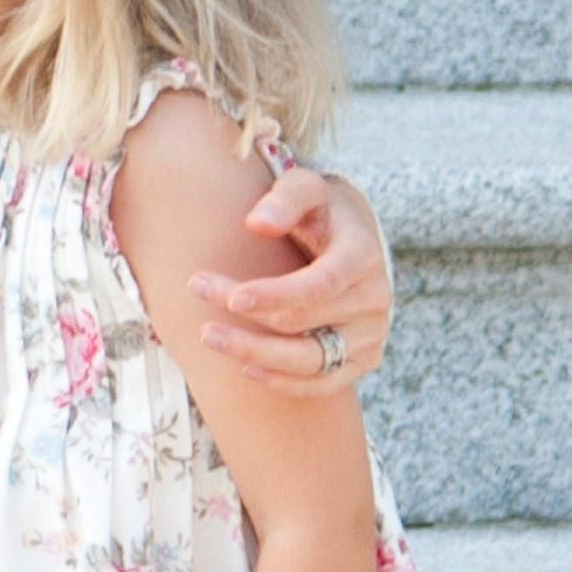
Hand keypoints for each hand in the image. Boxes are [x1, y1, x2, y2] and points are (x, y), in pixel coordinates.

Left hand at [192, 167, 389, 392]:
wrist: (348, 239)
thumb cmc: (318, 210)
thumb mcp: (306, 188)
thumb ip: (285, 198)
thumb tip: (256, 222)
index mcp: (363, 255)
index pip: (319, 285)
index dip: (276, 295)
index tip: (233, 296)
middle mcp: (374, 300)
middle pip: (302, 322)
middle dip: (245, 315)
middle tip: (196, 290)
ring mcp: (370, 334)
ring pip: (308, 361)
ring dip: (254, 352)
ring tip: (208, 335)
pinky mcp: (361, 359)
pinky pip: (321, 384)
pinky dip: (282, 382)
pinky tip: (245, 366)